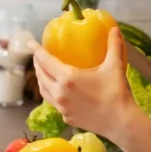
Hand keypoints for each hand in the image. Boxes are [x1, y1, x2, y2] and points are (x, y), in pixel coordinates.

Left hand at [28, 27, 141, 146]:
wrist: (120, 123)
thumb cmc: (116, 93)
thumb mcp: (114, 66)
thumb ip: (113, 45)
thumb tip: (114, 28)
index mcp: (67, 78)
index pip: (46, 61)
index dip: (37, 51)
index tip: (30, 43)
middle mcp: (60, 93)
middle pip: (41, 76)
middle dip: (37, 64)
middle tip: (38, 55)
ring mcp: (62, 107)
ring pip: (44, 90)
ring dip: (41, 79)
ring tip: (43, 71)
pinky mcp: (66, 117)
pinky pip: (53, 102)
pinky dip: (50, 92)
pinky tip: (57, 90)